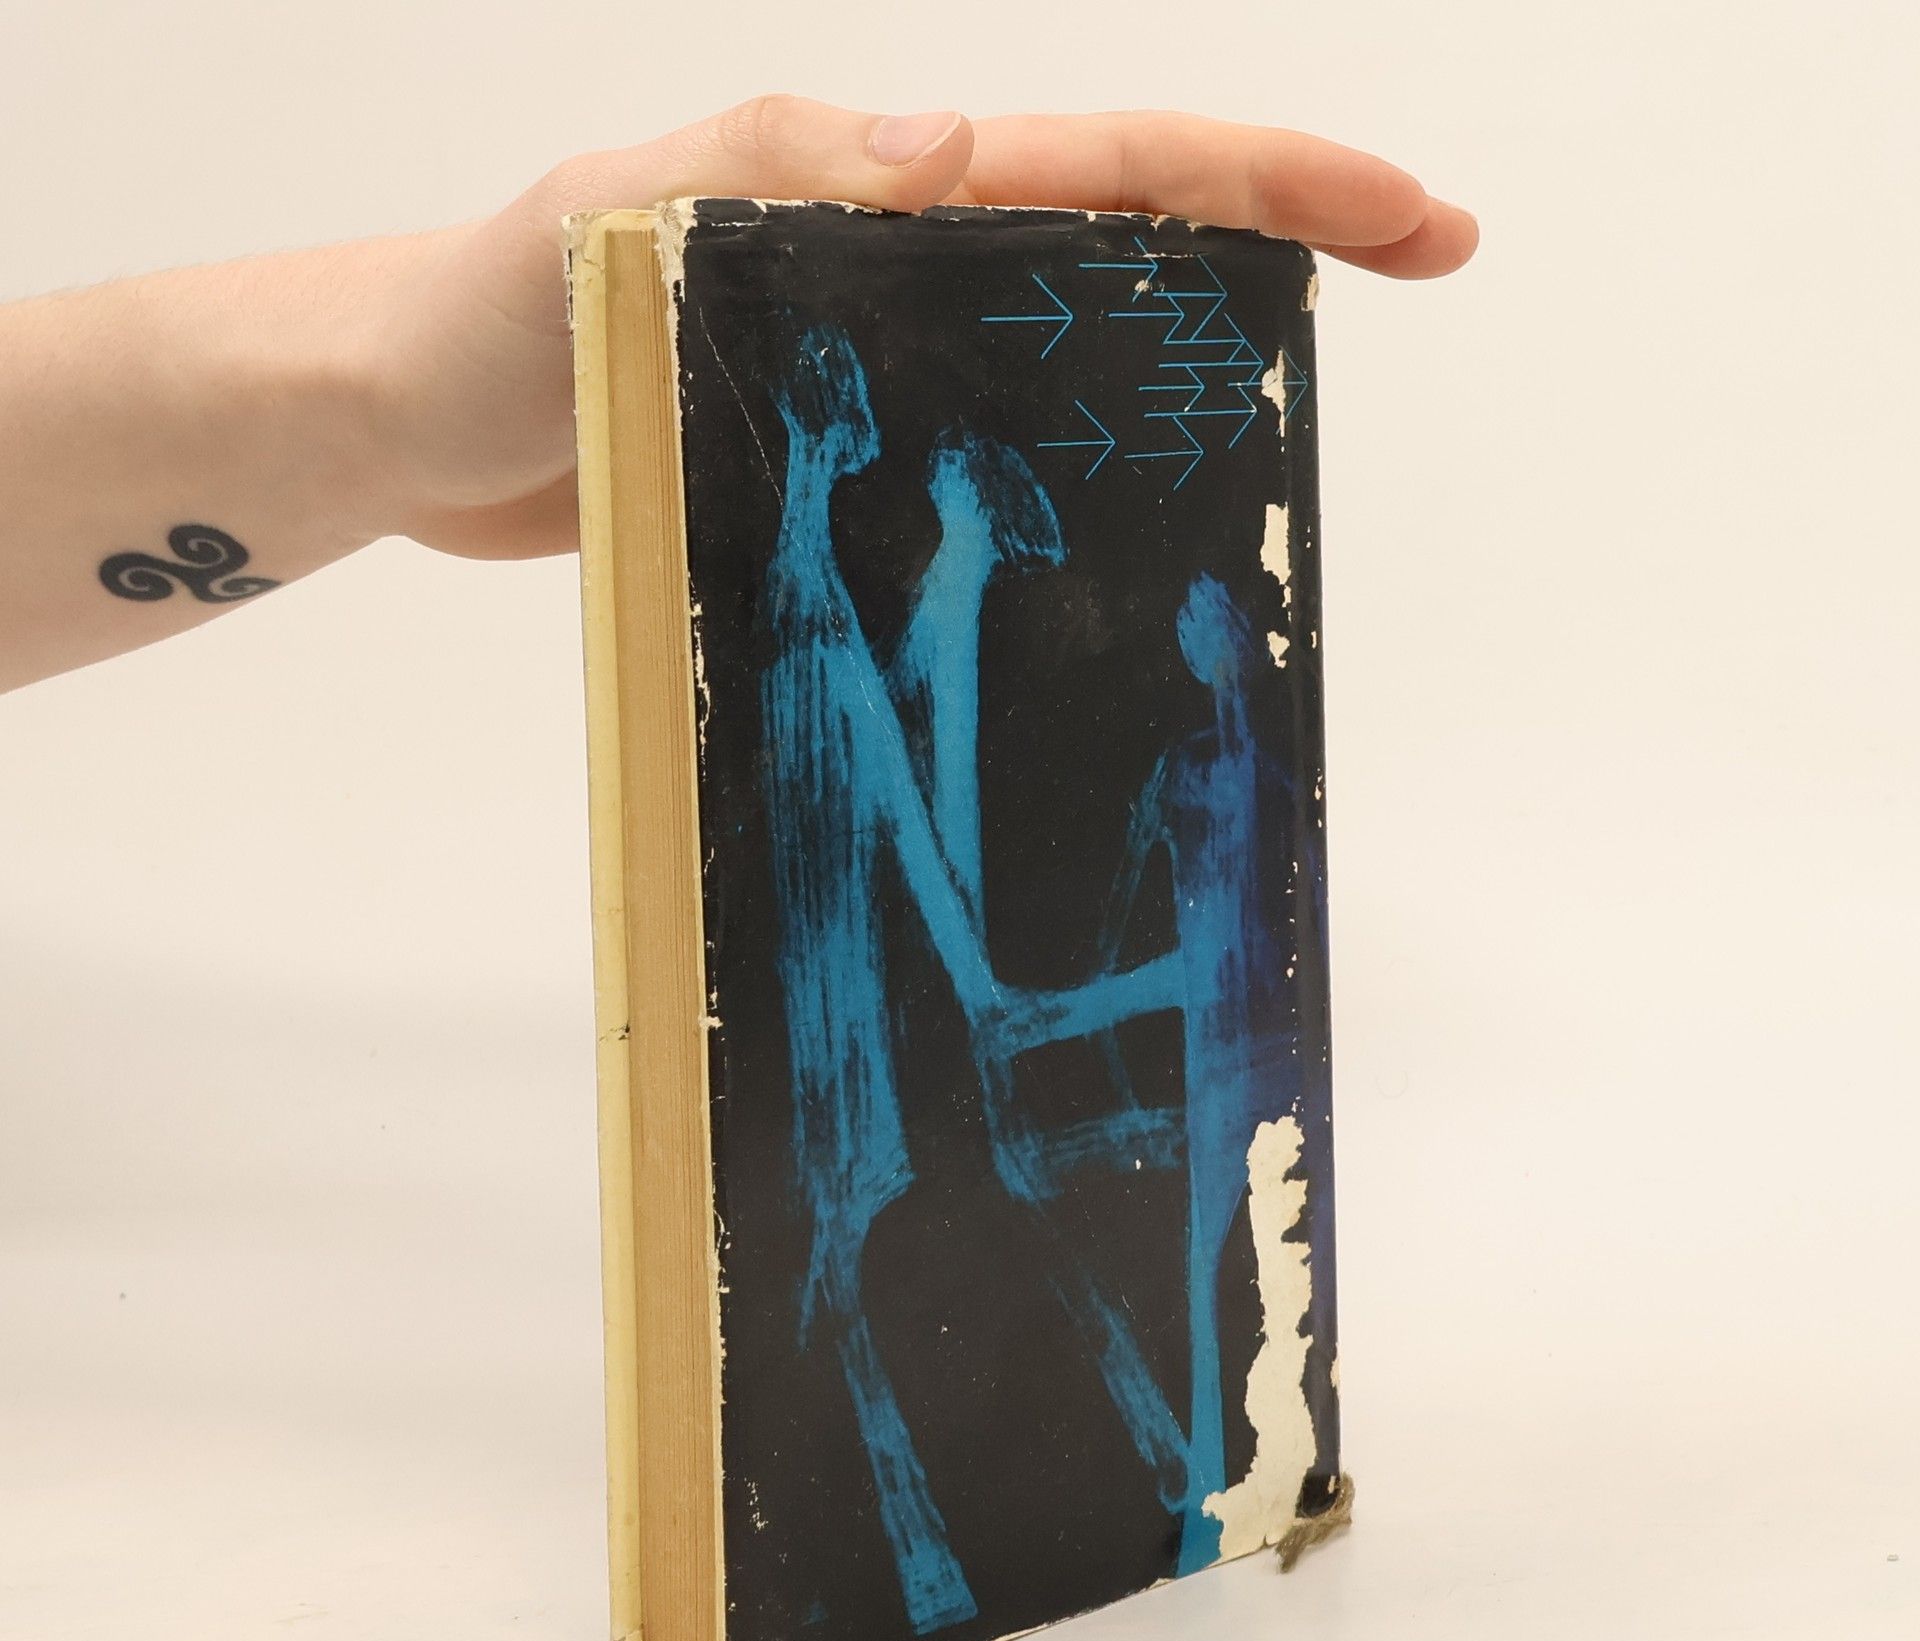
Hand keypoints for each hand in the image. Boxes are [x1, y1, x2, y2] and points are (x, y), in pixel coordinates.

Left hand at [364, 96, 1476, 561]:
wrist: (416, 426)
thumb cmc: (490, 313)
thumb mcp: (623, 221)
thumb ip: (777, 183)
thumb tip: (965, 148)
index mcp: (875, 193)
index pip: (1107, 165)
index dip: (1267, 180)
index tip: (1406, 216)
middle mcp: (900, 272)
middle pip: (1124, 249)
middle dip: (1273, 251)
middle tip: (1405, 282)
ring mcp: (879, 372)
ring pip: (1067, 365)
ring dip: (1186, 380)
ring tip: (1293, 429)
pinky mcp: (843, 462)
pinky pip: (981, 461)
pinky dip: (1062, 492)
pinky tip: (1113, 549)